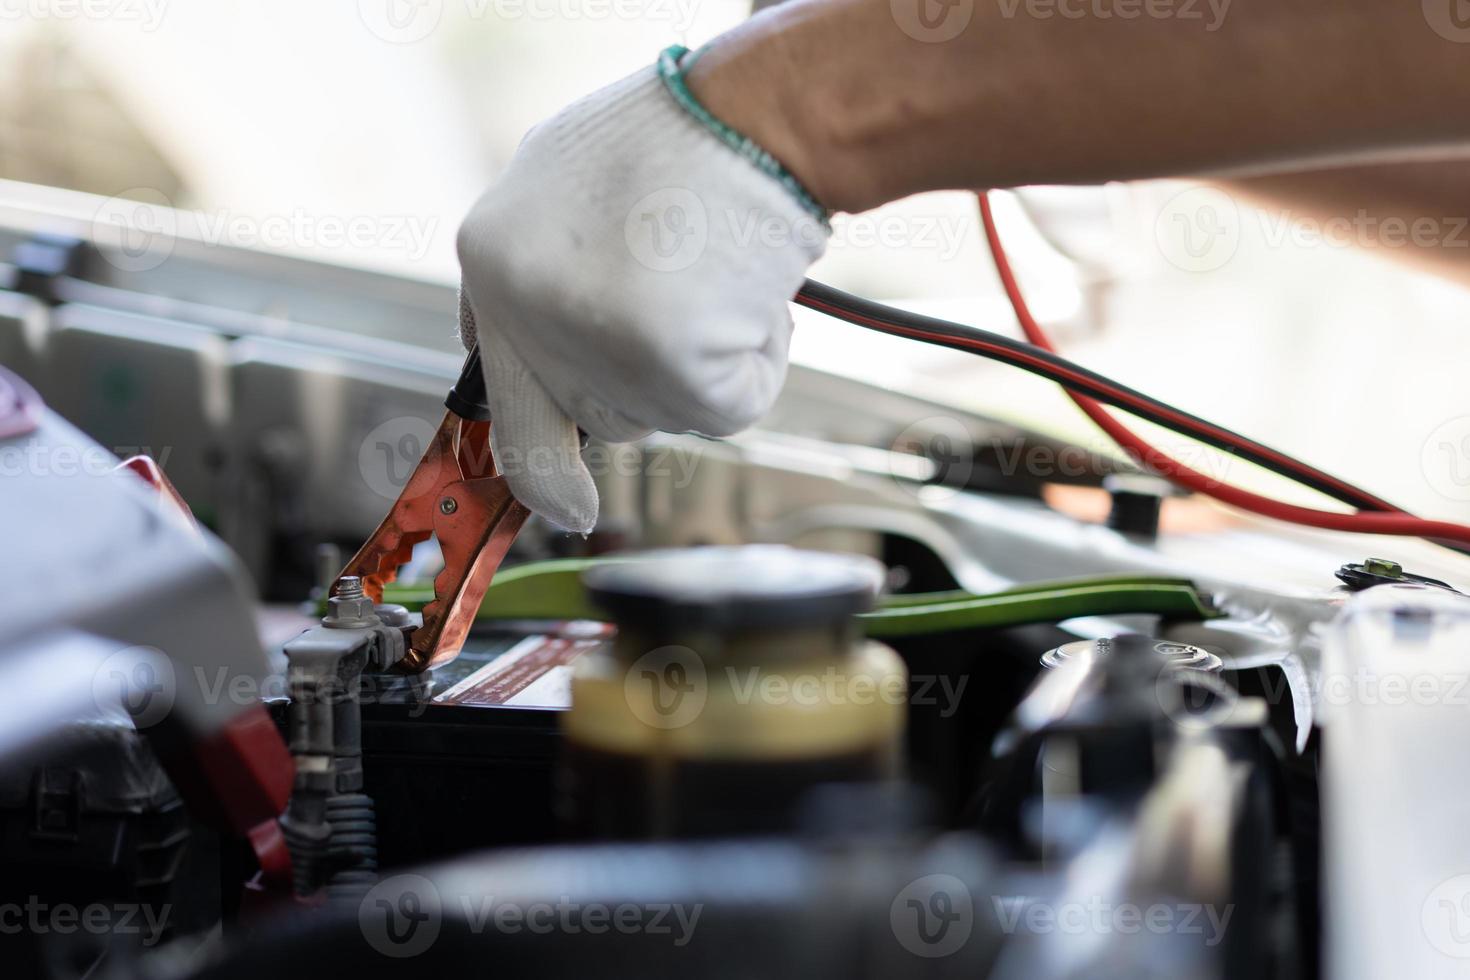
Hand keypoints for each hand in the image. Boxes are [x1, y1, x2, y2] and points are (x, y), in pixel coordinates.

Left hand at [456, 61, 826, 532]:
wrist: (761, 116)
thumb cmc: (686, 138)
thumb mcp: (573, 189)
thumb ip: (549, 274)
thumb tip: (558, 361)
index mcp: (491, 257)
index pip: (498, 387)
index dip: (538, 441)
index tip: (562, 500)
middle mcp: (523, 307)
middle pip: (588, 411)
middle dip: (646, 382)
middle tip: (692, 312)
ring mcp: (590, 343)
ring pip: (654, 415)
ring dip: (703, 365)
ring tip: (719, 276)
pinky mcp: (663, 369)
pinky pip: (722, 411)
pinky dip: (755, 366)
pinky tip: (751, 295)